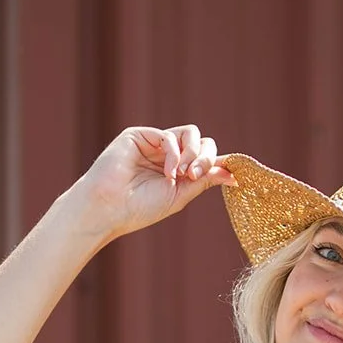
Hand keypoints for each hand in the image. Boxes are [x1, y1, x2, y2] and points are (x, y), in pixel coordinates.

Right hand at [72, 123, 236, 242]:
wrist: (109, 208)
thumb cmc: (140, 208)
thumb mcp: (179, 196)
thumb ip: (204, 181)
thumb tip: (232, 174)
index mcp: (177, 172)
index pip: (205, 158)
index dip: (218, 164)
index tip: (233, 179)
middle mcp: (167, 155)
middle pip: (202, 143)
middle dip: (206, 158)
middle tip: (194, 177)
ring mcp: (154, 144)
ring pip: (191, 134)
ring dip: (193, 154)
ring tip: (183, 175)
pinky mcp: (141, 135)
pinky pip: (170, 136)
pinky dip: (174, 154)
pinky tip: (168, 172)